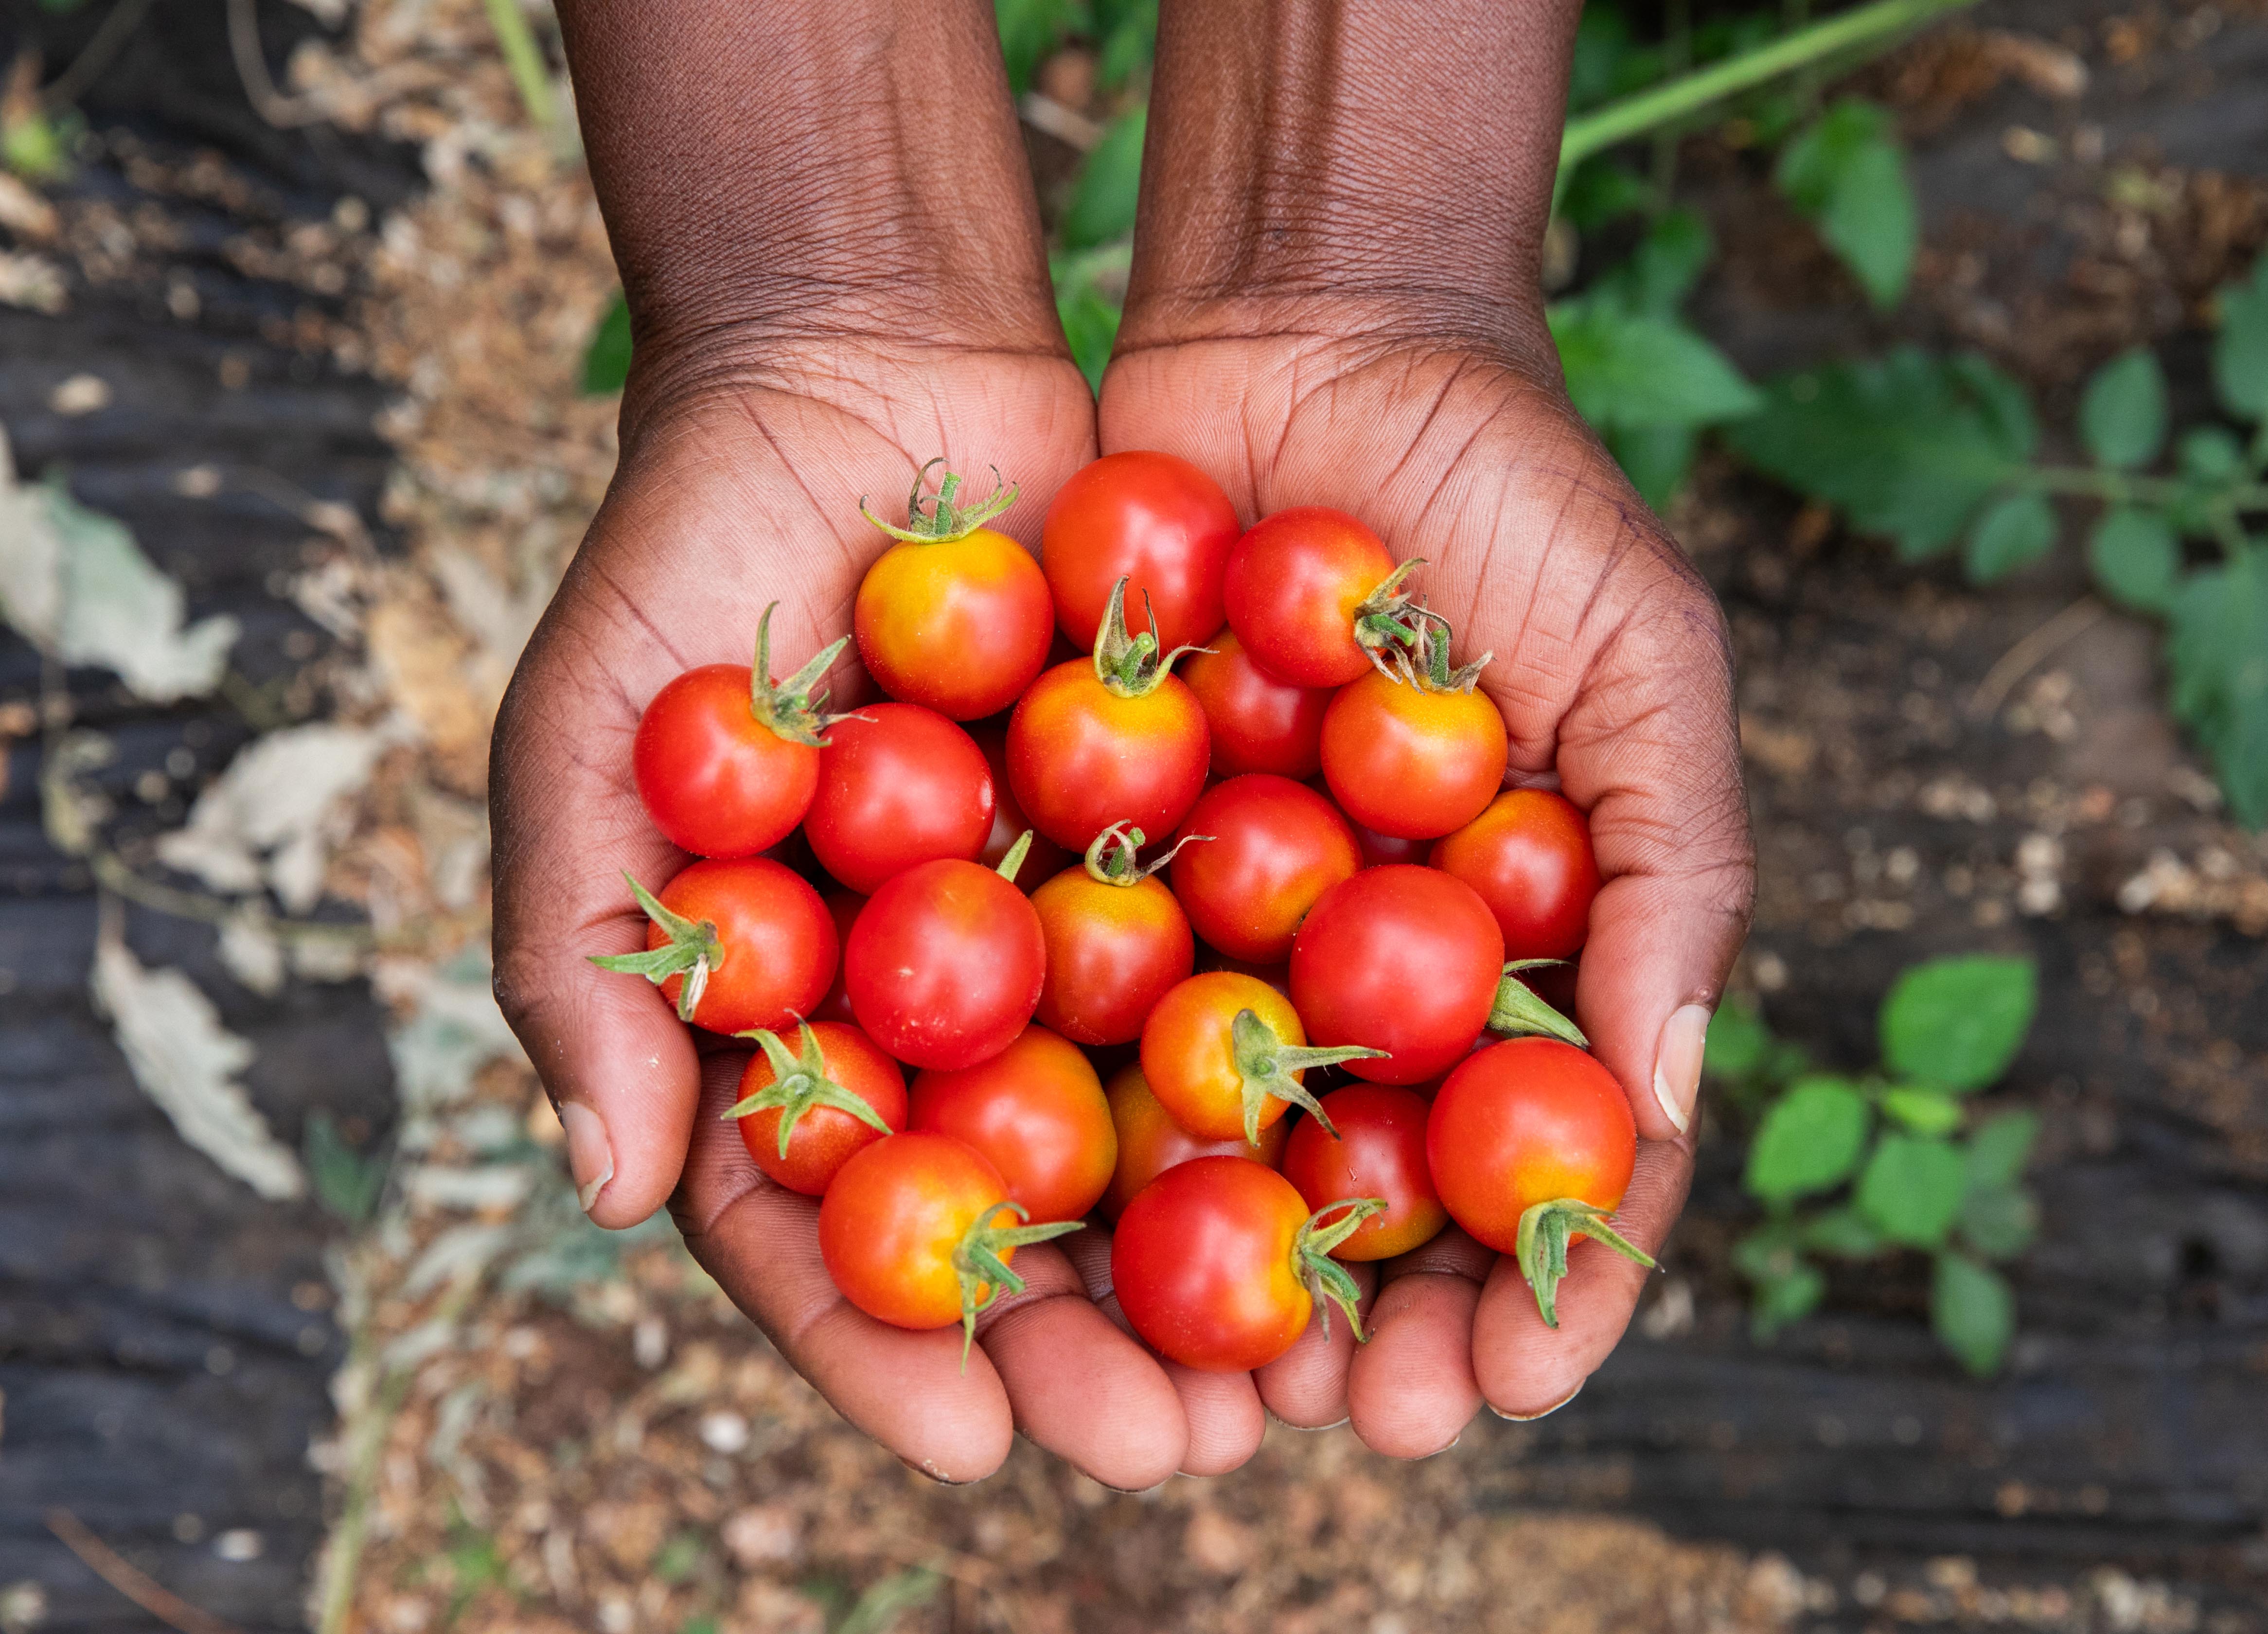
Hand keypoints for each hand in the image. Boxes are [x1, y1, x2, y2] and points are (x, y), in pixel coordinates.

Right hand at [493, 0, 1196, 1490]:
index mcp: (785, 1016)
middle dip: (1090, 1347)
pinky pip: (1236, 970)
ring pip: (1142, 1128)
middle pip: (1011, 1215)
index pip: (823, 1222)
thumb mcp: (593, 737)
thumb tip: (609, 1190)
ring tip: (1299, 1373)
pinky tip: (1372, 1169)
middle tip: (1182, 1454)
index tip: (967, 1442)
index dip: (887, 1340)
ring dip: (1219, 1257)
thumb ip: (583, 956)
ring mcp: (1055, 926)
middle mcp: (931, 998)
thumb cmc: (688, 550)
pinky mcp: (1171, 836)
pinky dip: (1298, 1069)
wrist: (863, 361)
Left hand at [1086, 0, 1755, 1464]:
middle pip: (1372, 1196)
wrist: (1318, 336)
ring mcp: (1231, 929)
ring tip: (1175, 1386)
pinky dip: (1063, 1113)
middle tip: (1320, 1424)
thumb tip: (1658, 1101)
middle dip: (1353, 1328)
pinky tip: (1042, 1220)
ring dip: (1196, 1279)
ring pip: (1214, 1146)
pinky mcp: (1097, 862)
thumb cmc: (1518, 497)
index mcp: (1520, 956)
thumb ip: (1671, 868)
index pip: (1546, 1163)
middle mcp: (1372, 973)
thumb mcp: (1645, 659)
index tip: (1501, 1388)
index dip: (1537, 1289)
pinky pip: (1076, 1010)